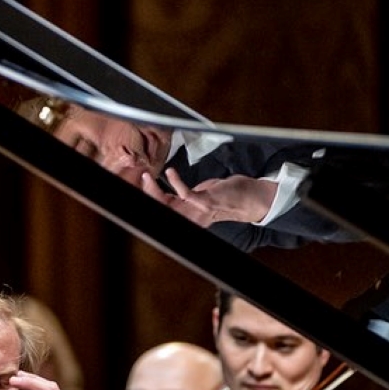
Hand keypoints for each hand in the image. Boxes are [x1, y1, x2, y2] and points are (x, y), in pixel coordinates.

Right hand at [141, 168, 275, 226]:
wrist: (250, 199)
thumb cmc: (226, 195)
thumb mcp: (200, 195)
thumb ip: (185, 195)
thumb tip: (172, 184)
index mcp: (185, 216)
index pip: (160, 209)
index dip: (148, 197)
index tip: (139, 184)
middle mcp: (188, 217)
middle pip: (159, 208)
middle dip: (146, 193)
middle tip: (141, 177)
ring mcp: (196, 211)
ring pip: (166, 204)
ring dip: (153, 189)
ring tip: (147, 176)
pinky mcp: (204, 202)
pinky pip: (183, 194)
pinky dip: (175, 182)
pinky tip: (170, 172)